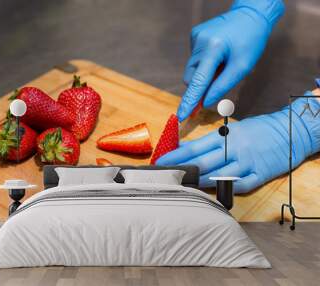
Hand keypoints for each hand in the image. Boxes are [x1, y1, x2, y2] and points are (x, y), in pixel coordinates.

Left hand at [158, 93, 319, 193]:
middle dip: (183, 170)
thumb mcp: (234, 128)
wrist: (293, 129)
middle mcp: (235, 149)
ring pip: (219, 176)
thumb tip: (188, 148)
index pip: (196, 146)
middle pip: (203, 162)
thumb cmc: (260, 128)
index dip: (177, 155)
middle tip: (167, 176)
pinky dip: (225, 190)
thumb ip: (212, 140)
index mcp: (227, 135)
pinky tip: (212, 193)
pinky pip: (240, 186)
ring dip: (199, 182)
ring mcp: (248, 162)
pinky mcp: (261, 174)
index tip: (162, 160)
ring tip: (184, 186)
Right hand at [178, 0, 284, 120]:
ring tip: (222, 63)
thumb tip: (206, 102)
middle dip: (202, 85)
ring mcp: (195, 37)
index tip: (182, 115)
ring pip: (193, 68)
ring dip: (204, 73)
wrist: (251, 14)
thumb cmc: (251, 40)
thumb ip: (223, 85)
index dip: (190, 101)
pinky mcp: (194, 35)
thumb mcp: (243, 66)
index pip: (198, 81)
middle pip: (192, 77)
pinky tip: (218, 54)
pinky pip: (195, 58)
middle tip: (218, 81)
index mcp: (213, 48)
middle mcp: (199, 42)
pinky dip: (204, 62)